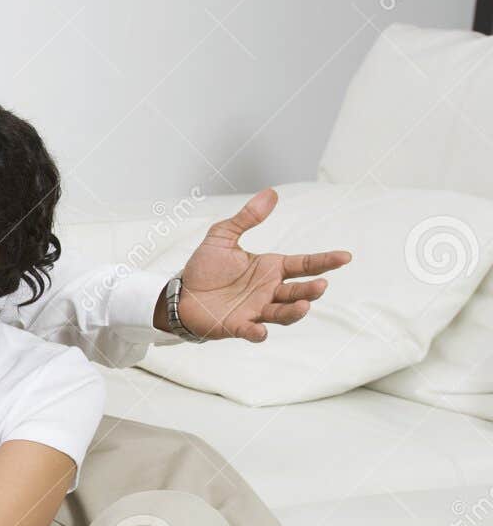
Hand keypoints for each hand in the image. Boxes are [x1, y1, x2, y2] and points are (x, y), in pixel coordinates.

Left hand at [167, 189, 351, 342]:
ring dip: (294, 311)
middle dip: (311, 290)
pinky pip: (251, 331)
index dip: (325, 261)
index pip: (304, 265)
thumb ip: (246, 218)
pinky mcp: (237, 325)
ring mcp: (255, 310)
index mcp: (270, 269)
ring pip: (282, 313)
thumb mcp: (223, 236)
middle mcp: (268, 291)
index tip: (345, 257)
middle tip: (321, 285)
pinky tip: (262, 331)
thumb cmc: (205, 267)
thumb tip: (271, 193)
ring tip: (305, 305)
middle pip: (298, 291)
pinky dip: (258, 332)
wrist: (180, 293)